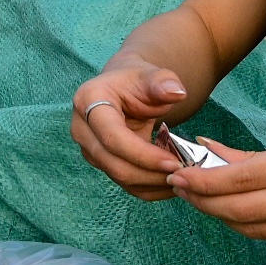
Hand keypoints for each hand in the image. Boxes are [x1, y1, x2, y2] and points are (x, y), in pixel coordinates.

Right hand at [73, 62, 196, 200]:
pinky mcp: (101, 163)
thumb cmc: (137, 81)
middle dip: (151, 174)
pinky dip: (150, 188)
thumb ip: (163, 82)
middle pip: (114, 164)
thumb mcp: (152, 75)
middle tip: (183, 174)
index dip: (144, 155)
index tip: (175, 162)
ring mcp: (89, 149)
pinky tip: (172, 184)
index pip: (113, 138)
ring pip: (120, 178)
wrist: (125, 89)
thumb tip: (177, 92)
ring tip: (182, 178)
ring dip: (153, 183)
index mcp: (88, 101)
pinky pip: (126, 184)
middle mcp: (82, 129)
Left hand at [167, 139, 265, 252]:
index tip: (181, 174)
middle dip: (203, 199)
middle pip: (243, 208)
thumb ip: (261, 156)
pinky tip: (232, 215)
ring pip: (254, 229)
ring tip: (197, 200)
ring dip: (219, 216)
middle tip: (179, 188)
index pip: (247, 177)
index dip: (208, 179)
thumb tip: (212, 151)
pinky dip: (248, 226)